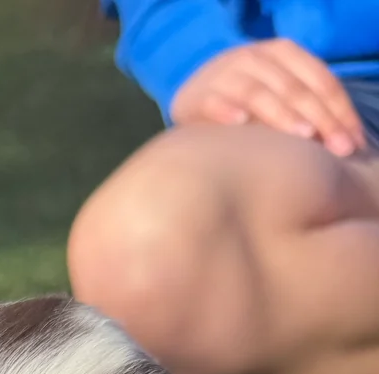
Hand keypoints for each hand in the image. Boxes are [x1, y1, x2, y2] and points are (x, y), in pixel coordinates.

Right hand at [170, 39, 365, 157]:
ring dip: (281, 114)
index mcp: (283, 52)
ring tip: (303, 135)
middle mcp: (255, 57)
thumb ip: (305, 109)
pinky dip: (226, 110)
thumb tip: (343, 141)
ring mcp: (224, 73)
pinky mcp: (196, 95)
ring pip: (257, 92)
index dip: (339, 111)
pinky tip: (239, 123)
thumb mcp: (279, 96)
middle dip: (320, 118)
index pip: (319, 78)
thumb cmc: (245, 104)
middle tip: (337, 149)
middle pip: (294, 87)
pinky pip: (214, 102)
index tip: (352, 144)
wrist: (193, 96)